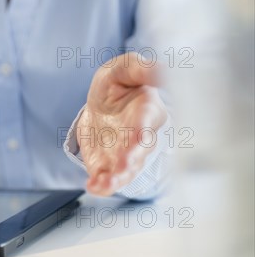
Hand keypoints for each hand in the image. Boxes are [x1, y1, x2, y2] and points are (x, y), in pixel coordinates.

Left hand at [77, 52, 167, 195]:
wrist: (102, 104)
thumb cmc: (118, 83)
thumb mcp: (124, 69)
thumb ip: (140, 69)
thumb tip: (163, 69)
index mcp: (146, 111)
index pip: (146, 121)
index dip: (143, 130)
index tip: (140, 138)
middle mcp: (140, 137)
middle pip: (138, 152)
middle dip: (130, 160)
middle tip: (122, 167)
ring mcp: (125, 154)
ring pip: (125, 170)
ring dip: (116, 179)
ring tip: (104, 185)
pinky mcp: (108, 164)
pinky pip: (106, 177)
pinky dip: (101, 185)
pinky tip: (93, 187)